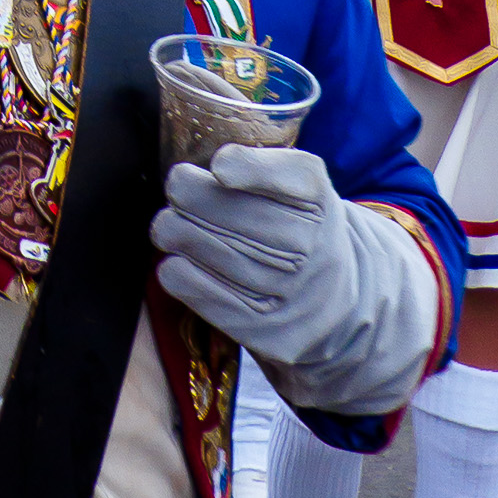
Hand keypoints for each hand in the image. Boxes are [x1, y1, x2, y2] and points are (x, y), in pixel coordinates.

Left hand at [151, 146, 361, 360]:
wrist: (331, 301)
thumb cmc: (297, 226)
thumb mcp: (297, 187)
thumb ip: (261, 166)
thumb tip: (216, 168)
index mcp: (319, 201)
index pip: (296, 178)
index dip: (253, 170)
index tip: (219, 166)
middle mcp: (314, 249)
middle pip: (246, 218)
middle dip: (196, 197)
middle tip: (175, 186)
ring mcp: (293, 294)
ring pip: (223, 257)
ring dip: (182, 235)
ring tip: (166, 226)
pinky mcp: (269, 331)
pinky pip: (215, 301)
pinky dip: (184, 277)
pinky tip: (173, 262)